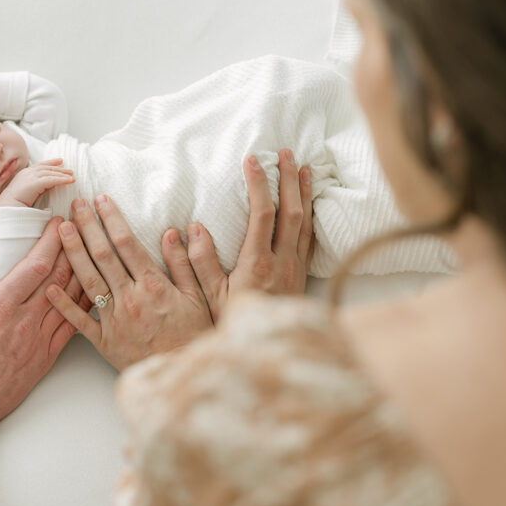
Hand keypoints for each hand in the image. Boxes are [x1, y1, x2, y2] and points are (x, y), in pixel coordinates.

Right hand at [0, 159, 73, 207]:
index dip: (51, 162)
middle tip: (71, 170)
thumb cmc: (15, 203)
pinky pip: (51, 180)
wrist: (7, 208)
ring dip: (62, 174)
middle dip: (59, 168)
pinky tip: (69, 181)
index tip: (60, 161)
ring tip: (72, 177)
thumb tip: (51, 185)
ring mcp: (30, 176)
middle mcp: (27, 173)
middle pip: (46, 168)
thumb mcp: (28, 192)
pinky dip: (61, 180)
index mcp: (24, 174)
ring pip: (50, 173)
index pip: (40, 165)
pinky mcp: (34, 183)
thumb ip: (39, 187)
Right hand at [0, 219, 83, 424]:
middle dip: (72, 248)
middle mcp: (26, 320)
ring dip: (83, 272)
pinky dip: (84, 305)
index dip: (52, 240)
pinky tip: (92, 291)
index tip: (58, 222)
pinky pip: (74, 326)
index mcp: (0, 306)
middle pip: (60, 277)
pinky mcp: (48, 356)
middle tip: (81, 228)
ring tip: (91, 251)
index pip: (36, 265)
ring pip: (71, 299)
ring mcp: (40, 339)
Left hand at [44, 195, 214, 370]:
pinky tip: (49, 285)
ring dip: (72, 252)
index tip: (101, 200)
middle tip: (75, 204)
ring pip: (88, 280)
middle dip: (87, 226)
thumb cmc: (196, 337)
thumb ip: (188, 263)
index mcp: (154, 286)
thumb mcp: (201, 298)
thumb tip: (178, 230)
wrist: (185, 377)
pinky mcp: (104, 342)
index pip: (127, 244)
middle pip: (102, 256)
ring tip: (60, 229)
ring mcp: (115, 321)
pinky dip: (63, 303)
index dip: (112, 219)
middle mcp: (131, 299)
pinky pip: (79, 321)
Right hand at [180, 149, 314, 320]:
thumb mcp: (209, 297)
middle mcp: (282, 262)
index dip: (259, 184)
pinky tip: (310, 203)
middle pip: (292, 211)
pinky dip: (311, 214)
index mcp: (257, 264)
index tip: (251, 161)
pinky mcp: (302, 275)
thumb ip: (200, 262)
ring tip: (302, 167)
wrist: (268, 352)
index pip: (263, 214)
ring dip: (304, 192)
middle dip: (288, 179)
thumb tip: (194, 229)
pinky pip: (310, 237)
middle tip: (284, 153)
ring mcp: (295, 268)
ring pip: (306, 222)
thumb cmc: (233, 325)